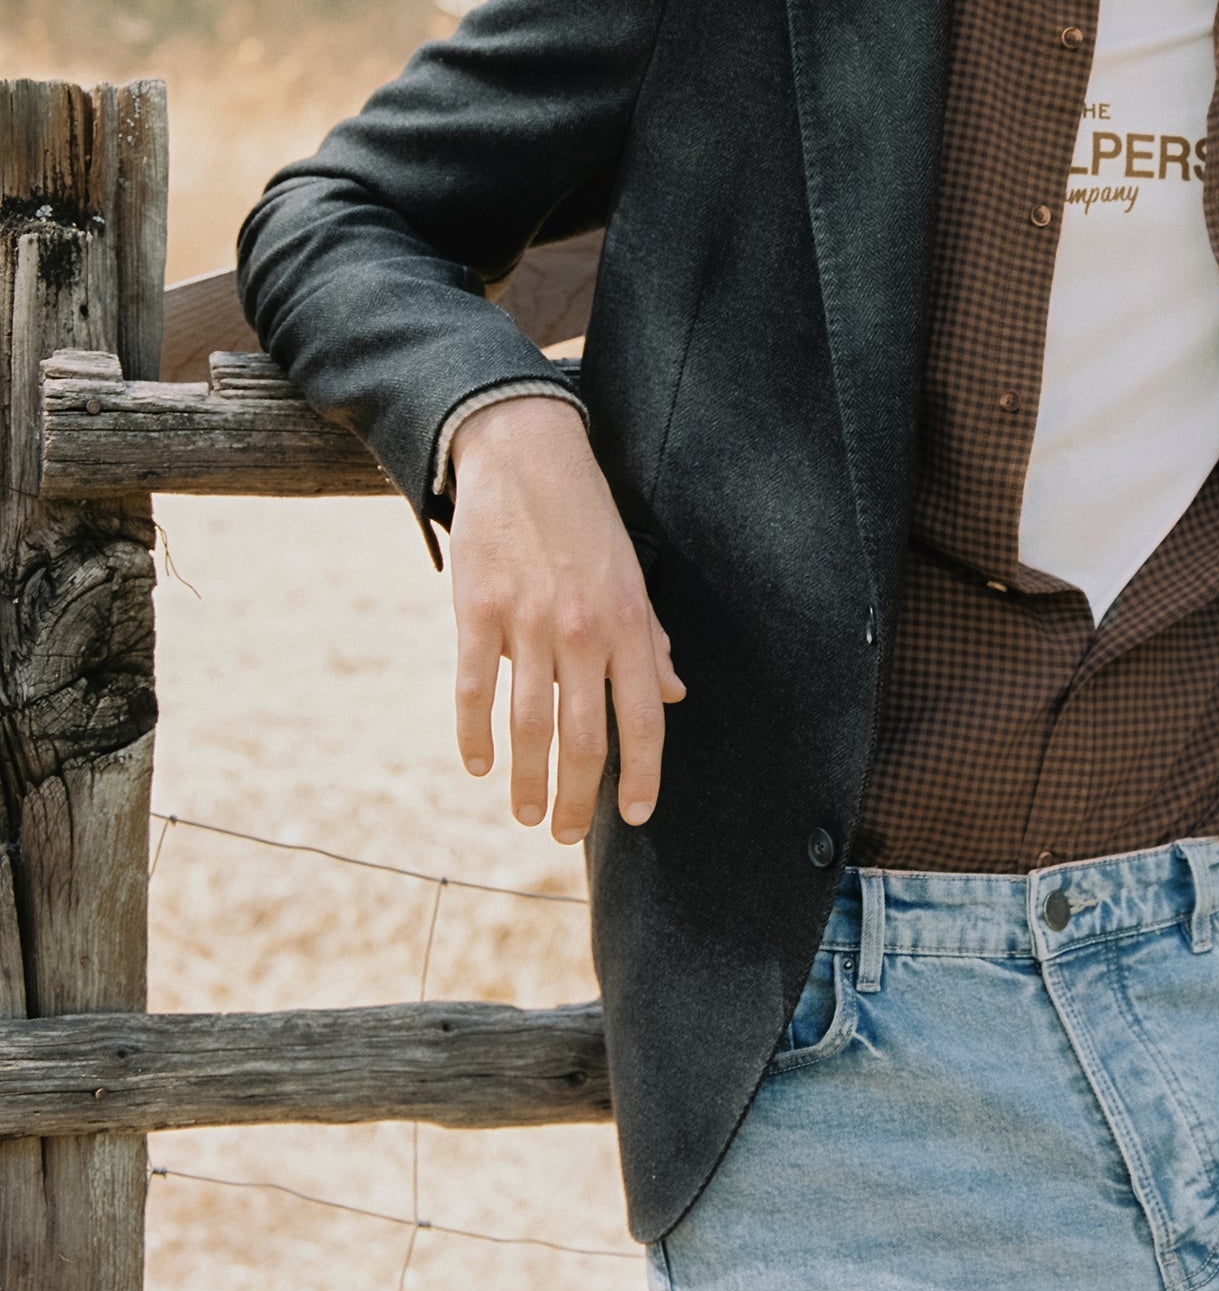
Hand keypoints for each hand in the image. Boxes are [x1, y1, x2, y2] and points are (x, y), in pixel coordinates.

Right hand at [446, 395, 683, 841]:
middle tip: (566, 836)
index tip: (635, 815)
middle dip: (578, 798)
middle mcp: (583, 631)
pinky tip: (476, 766)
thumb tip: (672, 696)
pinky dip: (473, 736)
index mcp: (628, 623)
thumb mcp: (632, 573)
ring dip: (526, 781)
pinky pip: (474, 689)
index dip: (642, 774)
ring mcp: (528, 623)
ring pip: (528, 726)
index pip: (644, 719)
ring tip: (525, 815)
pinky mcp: (477, 610)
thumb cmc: (585, 518)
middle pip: (584, 737)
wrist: (525, 454)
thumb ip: (650, 640)